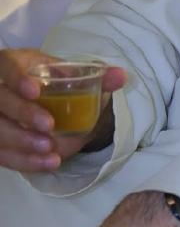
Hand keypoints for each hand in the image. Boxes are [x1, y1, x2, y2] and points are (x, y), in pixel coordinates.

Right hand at [0, 49, 124, 172]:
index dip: (16, 78)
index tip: (35, 91)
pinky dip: (24, 161)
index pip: (6, 65)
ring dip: (22, 142)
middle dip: (23, 114)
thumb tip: (121, 76)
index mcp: (16, 63)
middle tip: (50, 127)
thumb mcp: (77, 77)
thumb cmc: (59, 84)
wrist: (53, 105)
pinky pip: (2, 154)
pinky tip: (48, 163)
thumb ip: (100, 76)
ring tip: (50, 149)